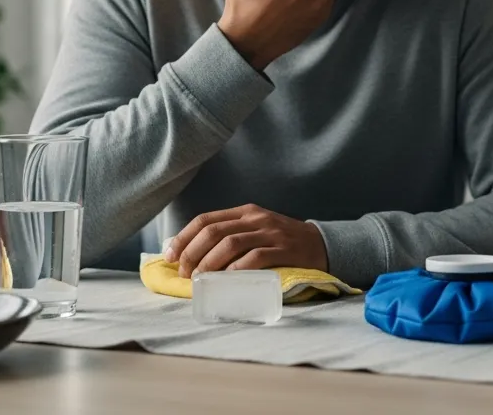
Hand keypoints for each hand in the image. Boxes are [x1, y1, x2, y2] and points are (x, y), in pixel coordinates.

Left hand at [165, 204, 328, 277]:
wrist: (323, 244)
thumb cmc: (283, 242)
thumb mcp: (257, 229)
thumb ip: (232, 235)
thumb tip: (192, 256)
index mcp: (246, 212)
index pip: (205, 219)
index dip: (183, 238)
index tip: (169, 257)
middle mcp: (256, 218)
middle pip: (213, 231)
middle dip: (192, 253)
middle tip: (184, 274)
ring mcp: (271, 233)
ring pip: (231, 243)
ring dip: (209, 263)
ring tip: (200, 280)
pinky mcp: (284, 249)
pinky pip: (255, 257)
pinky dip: (236, 270)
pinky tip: (227, 280)